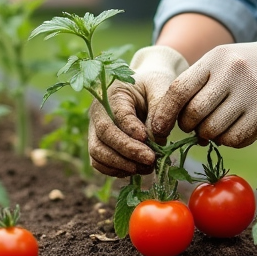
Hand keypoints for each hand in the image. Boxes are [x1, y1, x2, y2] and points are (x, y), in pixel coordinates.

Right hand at [88, 45, 188, 177]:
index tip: (147, 139)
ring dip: (121, 164)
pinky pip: (99, 162)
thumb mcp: (161, 87)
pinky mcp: (98, 143)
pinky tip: (136, 169)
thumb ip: (159, 109)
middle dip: (127, 151)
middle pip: (104, 135)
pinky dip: (116, 170)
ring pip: (97, 152)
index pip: (117, 114)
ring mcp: (95, 129)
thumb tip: (155, 140)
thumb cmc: (154, 85)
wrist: (146, 86)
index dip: (131, 129)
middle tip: (151, 160)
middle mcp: (98, 111)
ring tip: (147, 168)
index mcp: (114, 92)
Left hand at [149, 21, 256, 147]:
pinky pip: (236, 138)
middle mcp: (233, 71)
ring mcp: (252, 90)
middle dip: (189, 127)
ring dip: (210, 136)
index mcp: (215, 58)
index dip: (164, 114)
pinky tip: (235, 129)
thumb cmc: (242, 67)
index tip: (158, 129)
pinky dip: (229, 141)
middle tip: (196, 126)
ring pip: (214, 131)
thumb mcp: (218, 63)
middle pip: (195, 114)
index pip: (179, 90)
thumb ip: (194, 88)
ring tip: (217, 127)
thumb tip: (171, 125)